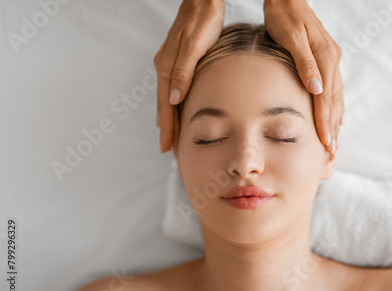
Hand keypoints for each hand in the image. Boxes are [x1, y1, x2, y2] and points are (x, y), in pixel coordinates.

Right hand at [154, 0, 223, 152]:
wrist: (202, 1)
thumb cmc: (202, 22)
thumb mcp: (194, 47)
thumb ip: (183, 73)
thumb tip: (174, 99)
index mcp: (167, 67)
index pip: (165, 105)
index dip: (166, 127)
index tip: (166, 147)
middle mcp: (164, 67)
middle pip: (164, 105)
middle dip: (166, 128)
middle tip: (168, 149)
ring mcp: (169, 64)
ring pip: (167, 98)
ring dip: (169, 118)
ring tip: (171, 136)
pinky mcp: (177, 60)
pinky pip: (172, 89)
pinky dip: (173, 104)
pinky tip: (176, 109)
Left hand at [264, 0, 343, 152]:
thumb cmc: (284, 16)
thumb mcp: (290, 37)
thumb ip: (304, 63)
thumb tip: (316, 88)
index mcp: (325, 58)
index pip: (326, 98)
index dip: (325, 122)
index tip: (326, 143)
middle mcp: (332, 60)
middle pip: (334, 101)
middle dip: (333, 127)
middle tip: (331, 151)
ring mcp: (331, 59)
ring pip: (337, 96)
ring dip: (336, 120)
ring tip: (334, 141)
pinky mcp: (327, 58)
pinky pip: (335, 88)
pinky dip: (335, 105)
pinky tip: (336, 116)